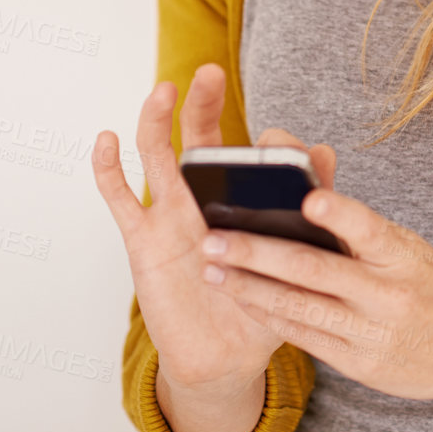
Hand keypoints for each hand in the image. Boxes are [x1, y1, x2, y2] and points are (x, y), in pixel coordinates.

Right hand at [90, 63, 336, 396]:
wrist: (228, 359)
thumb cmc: (264, 302)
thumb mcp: (295, 255)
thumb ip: (310, 206)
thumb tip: (326, 152)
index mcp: (242, 197)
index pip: (252, 152)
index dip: (269, 142)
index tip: (284, 144)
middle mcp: (204, 196)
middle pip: (199, 137)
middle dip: (203, 103)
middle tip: (210, 72)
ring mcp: (171, 214)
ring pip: (158, 156)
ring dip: (157, 121)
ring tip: (164, 90)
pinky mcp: (144, 241)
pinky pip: (121, 200)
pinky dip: (108, 169)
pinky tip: (106, 140)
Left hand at [199, 181, 432, 402]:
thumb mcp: (410, 247)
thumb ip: (361, 230)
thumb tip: (304, 198)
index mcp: (404, 255)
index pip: (370, 228)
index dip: (340, 214)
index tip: (308, 201)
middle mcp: (389, 295)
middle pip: (316, 271)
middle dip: (258, 254)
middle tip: (213, 239)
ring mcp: (373, 334)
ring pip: (300, 307)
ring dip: (249, 288)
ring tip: (210, 270)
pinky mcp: (361, 365)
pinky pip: (306, 337)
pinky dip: (270, 316)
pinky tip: (242, 300)